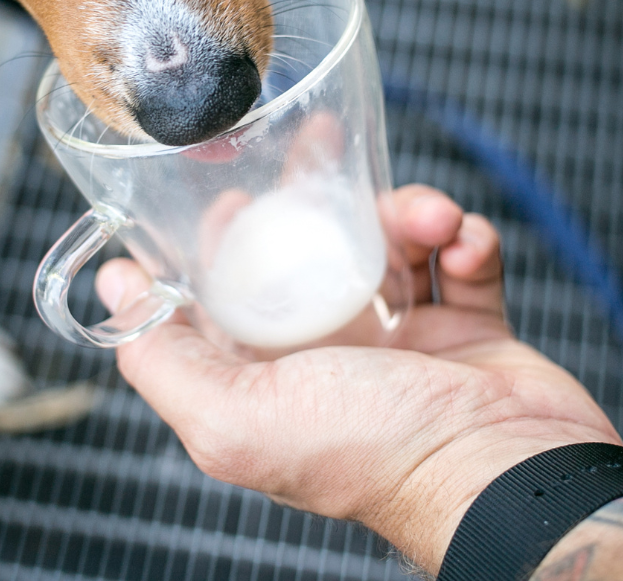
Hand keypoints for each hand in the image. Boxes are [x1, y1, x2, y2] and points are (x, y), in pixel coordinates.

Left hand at [94, 185, 620, 574]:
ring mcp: (402, 341)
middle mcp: (329, 358)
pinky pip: (460, 259)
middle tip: (321, 142)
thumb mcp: (236, 418)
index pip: (229, 292)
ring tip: (429, 216)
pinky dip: (467, 240)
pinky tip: (466, 244)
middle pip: (309, 252)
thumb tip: (112, 288)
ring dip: (408, 213)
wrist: (511, 479)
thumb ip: (162, 359)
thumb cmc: (376, 455)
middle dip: (316, 195)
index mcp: (270, 376)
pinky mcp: (468, 328)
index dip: (224, 237)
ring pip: (389, 244)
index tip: (232, 192)